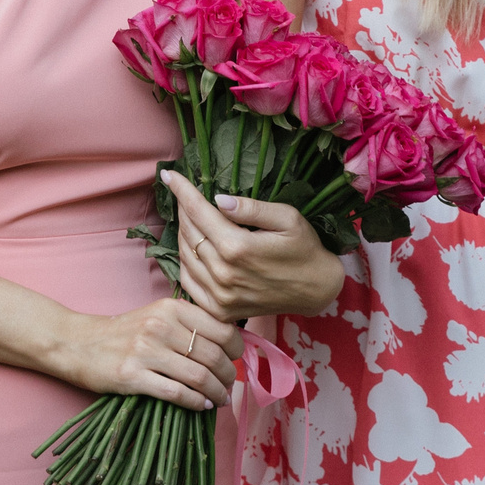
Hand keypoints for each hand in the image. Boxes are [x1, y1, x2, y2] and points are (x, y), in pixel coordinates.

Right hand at [62, 296, 239, 410]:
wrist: (78, 343)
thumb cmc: (123, 332)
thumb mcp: (157, 315)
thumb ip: (189, 324)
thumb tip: (229, 344)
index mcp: (171, 308)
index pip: (221, 328)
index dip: (236, 349)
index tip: (236, 360)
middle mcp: (160, 326)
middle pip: (213, 355)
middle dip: (228, 375)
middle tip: (229, 385)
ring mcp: (145, 351)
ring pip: (199, 376)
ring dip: (216, 392)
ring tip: (220, 399)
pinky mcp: (132, 377)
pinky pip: (176, 393)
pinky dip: (196, 403)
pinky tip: (201, 406)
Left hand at [166, 171, 343, 321]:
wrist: (316, 290)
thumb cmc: (305, 249)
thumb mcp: (287, 218)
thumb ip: (252, 208)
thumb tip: (218, 199)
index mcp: (237, 247)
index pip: (198, 212)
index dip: (181, 190)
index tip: (168, 174)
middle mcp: (223, 273)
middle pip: (188, 232)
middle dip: (182, 208)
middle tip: (183, 193)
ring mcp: (219, 295)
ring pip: (184, 256)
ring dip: (182, 233)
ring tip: (189, 217)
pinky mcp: (220, 310)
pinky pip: (188, 282)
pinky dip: (184, 262)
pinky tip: (192, 247)